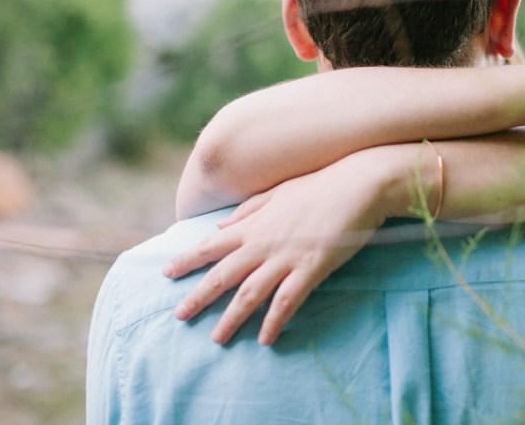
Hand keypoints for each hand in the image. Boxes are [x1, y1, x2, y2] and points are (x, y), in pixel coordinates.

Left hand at [163, 152, 392, 345]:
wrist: (358, 184)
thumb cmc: (321, 184)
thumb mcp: (278, 192)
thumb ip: (248, 211)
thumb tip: (219, 226)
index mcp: (254, 224)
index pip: (211, 245)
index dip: (187, 260)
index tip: (166, 273)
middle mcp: (264, 243)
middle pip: (223, 275)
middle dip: (198, 297)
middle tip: (179, 316)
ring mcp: (286, 257)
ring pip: (249, 294)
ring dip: (231, 318)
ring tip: (217, 339)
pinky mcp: (311, 269)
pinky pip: (287, 302)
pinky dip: (274, 322)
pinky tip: (265, 340)